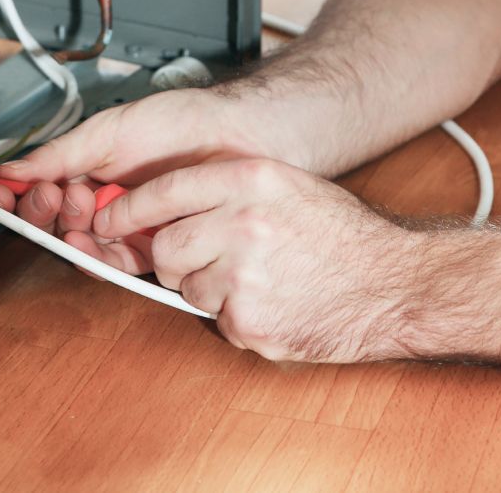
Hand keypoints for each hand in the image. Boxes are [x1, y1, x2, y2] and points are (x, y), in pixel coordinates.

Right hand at [0, 88, 285, 242]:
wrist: (238, 138)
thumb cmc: (183, 123)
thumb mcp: (111, 131)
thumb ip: (61, 154)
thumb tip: (13, 168)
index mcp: (90, 171)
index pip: (41, 191)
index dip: (19, 196)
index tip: (1, 194)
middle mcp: (106, 202)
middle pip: (55, 223)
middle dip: (44, 212)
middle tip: (55, 196)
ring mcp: (128, 227)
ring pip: (82, 246)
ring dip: (69, 235)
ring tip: (77, 212)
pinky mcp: (154, 250)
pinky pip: (117, 263)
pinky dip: (99, 256)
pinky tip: (94, 241)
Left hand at [92, 159, 421, 362]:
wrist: (392, 283)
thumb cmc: (340, 235)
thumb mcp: (287, 185)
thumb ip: (228, 189)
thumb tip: (160, 207)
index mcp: (251, 180)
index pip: (164, 190)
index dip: (128, 208)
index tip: (108, 219)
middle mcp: (243, 222)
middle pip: (166, 246)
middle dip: (174, 258)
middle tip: (205, 260)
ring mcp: (244, 275)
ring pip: (186, 286)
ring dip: (208, 288)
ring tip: (258, 280)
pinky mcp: (250, 321)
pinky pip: (215, 319)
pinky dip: (235, 316)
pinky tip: (271, 302)